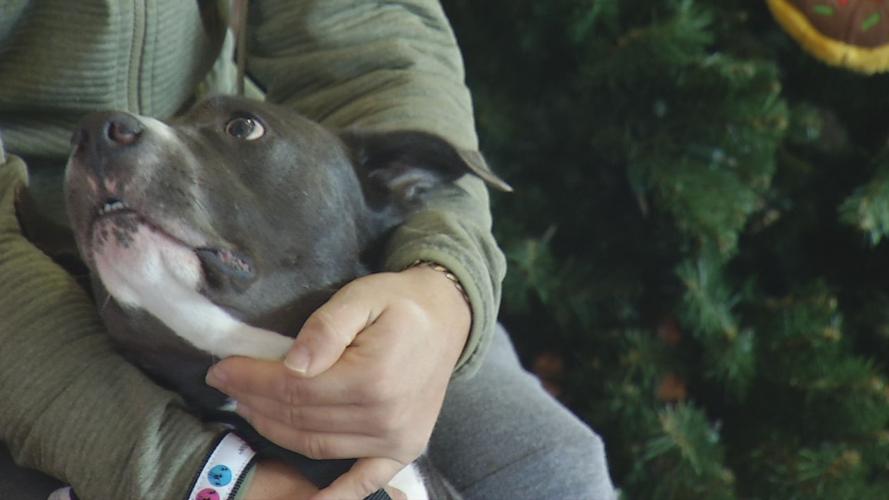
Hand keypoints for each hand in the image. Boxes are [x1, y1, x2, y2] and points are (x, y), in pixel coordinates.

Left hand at [206, 266, 470, 499]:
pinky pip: (363, 481)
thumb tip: (292, 364)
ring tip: (249, 408)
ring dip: (275, 431)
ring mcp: (395, 439)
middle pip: (299, 418)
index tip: (221, 369)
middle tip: (227, 385)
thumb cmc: (398, 303)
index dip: (251, 380)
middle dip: (255, 401)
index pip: (293, 388)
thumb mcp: (360, 296)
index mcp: (372, 377)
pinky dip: (335, 496)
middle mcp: (384, 416)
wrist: (447, 318)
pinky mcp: (403, 449)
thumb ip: (326, 328)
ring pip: (316, 446)